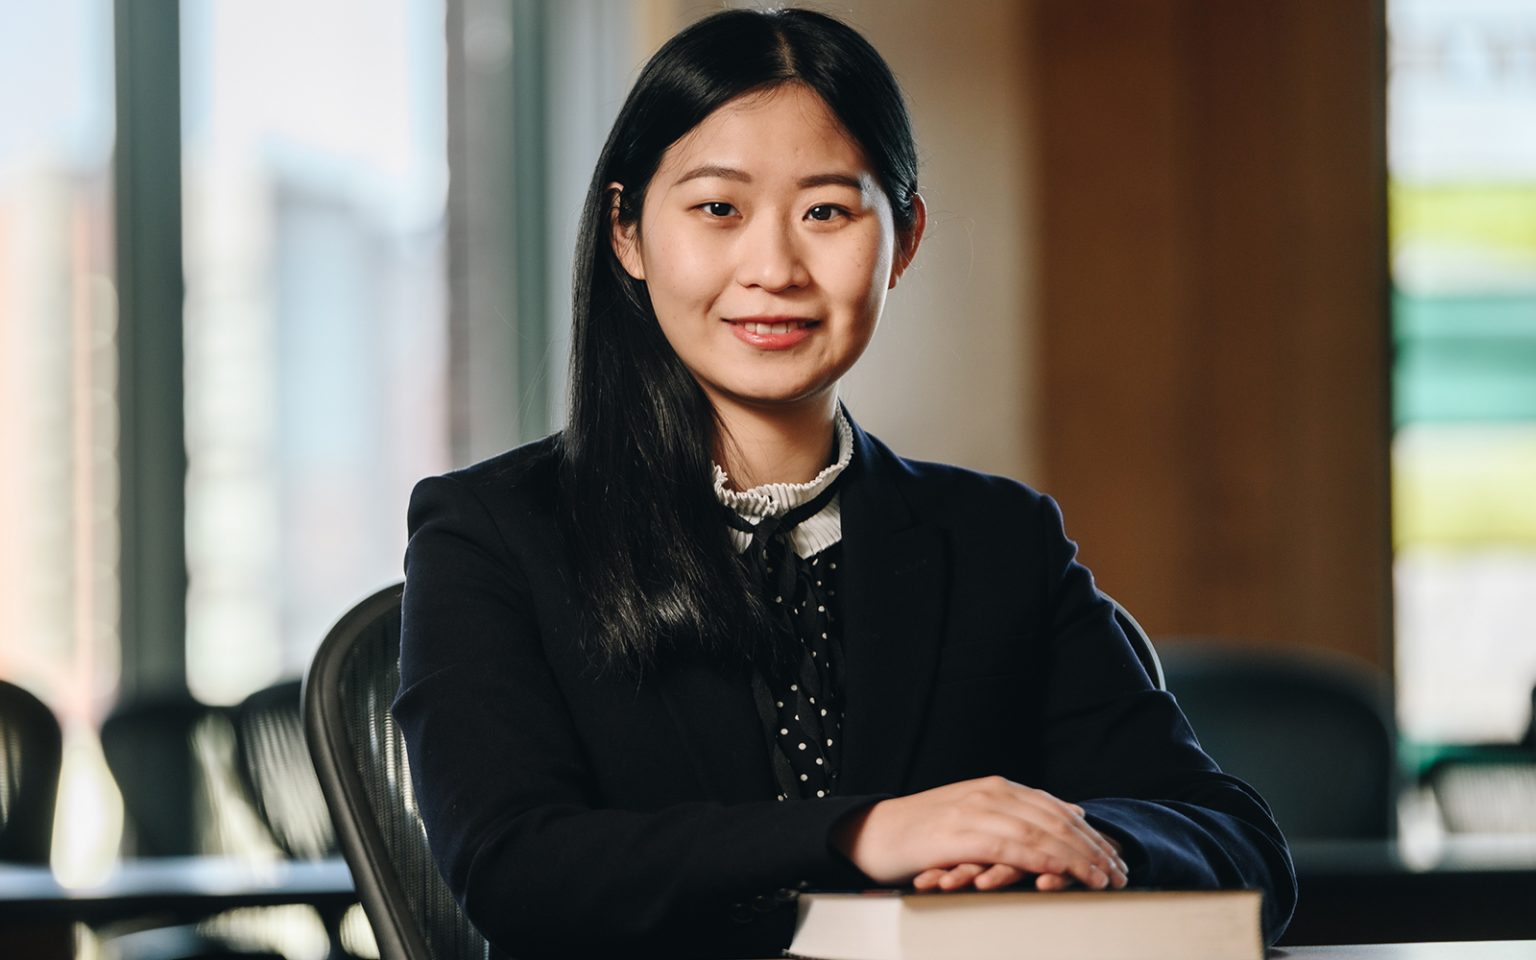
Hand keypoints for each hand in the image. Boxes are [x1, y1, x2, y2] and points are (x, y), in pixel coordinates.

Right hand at [831, 776, 1128, 891]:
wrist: (869, 833)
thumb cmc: (920, 833)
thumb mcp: (973, 816)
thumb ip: (1018, 814)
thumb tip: (1071, 812)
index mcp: (995, 787)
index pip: (1055, 809)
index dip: (1090, 834)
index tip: (1115, 857)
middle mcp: (990, 793)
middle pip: (1056, 819)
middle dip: (1093, 847)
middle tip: (1121, 872)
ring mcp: (976, 811)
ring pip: (1042, 832)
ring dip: (1078, 857)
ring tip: (1104, 879)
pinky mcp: (962, 834)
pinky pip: (1014, 847)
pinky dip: (1046, 861)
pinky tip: (1065, 875)